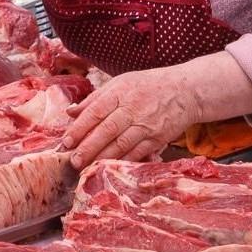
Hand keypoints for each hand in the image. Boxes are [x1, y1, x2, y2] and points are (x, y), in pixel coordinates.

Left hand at [62, 64, 205, 167]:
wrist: (185, 91)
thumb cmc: (147, 86)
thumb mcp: (119, 84)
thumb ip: (94, 99)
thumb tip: (70, 112)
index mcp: (119, 92)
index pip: (95, 111)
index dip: (79, 128)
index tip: (66, 142)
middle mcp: (132, 108)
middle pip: (107, 130)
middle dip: (88, 147)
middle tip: (73, 161)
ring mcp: (146, 124)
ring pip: (121, 144)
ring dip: (103, 157)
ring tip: (87, 167)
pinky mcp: (158, 138)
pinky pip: (138, 152)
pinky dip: (123, 161)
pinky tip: (110, 167)